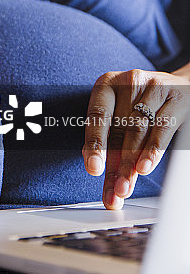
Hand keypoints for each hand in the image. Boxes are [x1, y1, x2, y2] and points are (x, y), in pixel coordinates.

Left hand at [82, 67, 189, 208]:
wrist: (180, 87)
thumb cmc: (142, 103)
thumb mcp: (120, 113)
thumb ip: (107, 137)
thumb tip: (93, 164)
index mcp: (107, 84)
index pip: (97, 115)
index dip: (95, 143)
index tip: (93, 169)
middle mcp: (129, 81)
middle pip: (120, 129)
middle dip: (115, 165)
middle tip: (113, 191)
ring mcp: (154, 87)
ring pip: (140, 131)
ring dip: (131, 164)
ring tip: (125, 187)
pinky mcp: (175, 98)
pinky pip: (162, 128)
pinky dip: (152, 151)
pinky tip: (144, 167)